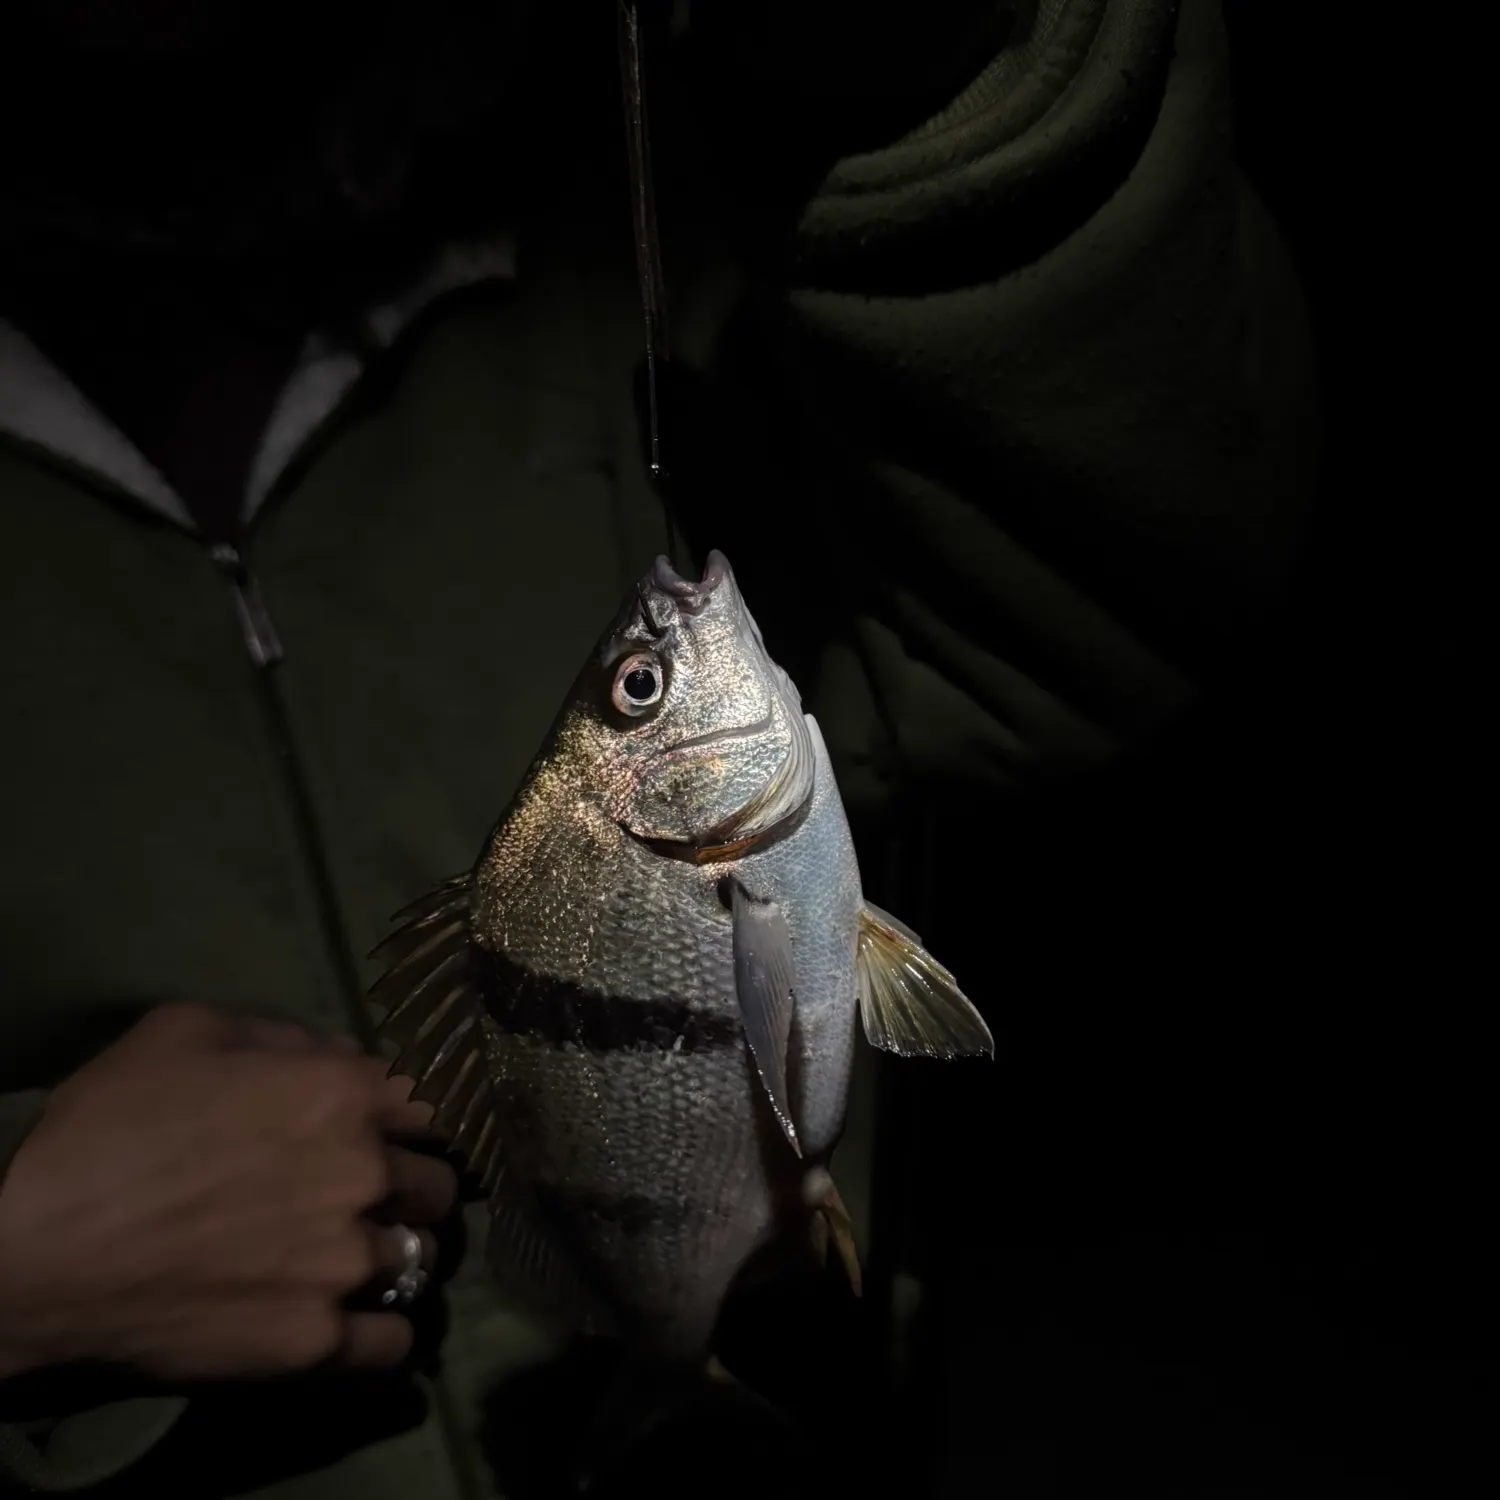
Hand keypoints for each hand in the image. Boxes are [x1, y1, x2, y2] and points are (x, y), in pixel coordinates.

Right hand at [0, 1003, 456, 1383]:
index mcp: (341, 1094)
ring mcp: (342, 1265)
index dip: (426, 1117)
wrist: (26, 1251)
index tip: (410, 1133)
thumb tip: (340, 1056)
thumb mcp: (187, 1034)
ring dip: (398, 1255)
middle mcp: (362, 1175)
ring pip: (422, 1258)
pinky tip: (357, 1321)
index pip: (438, 1102)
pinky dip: (382, 1333)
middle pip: (438, 1184)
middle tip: (374, 1198)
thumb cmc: (104, 1125)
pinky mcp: (312, 1344)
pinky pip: (394, 1344)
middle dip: (410, 1187)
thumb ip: (284, 1037)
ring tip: (360, 1259)